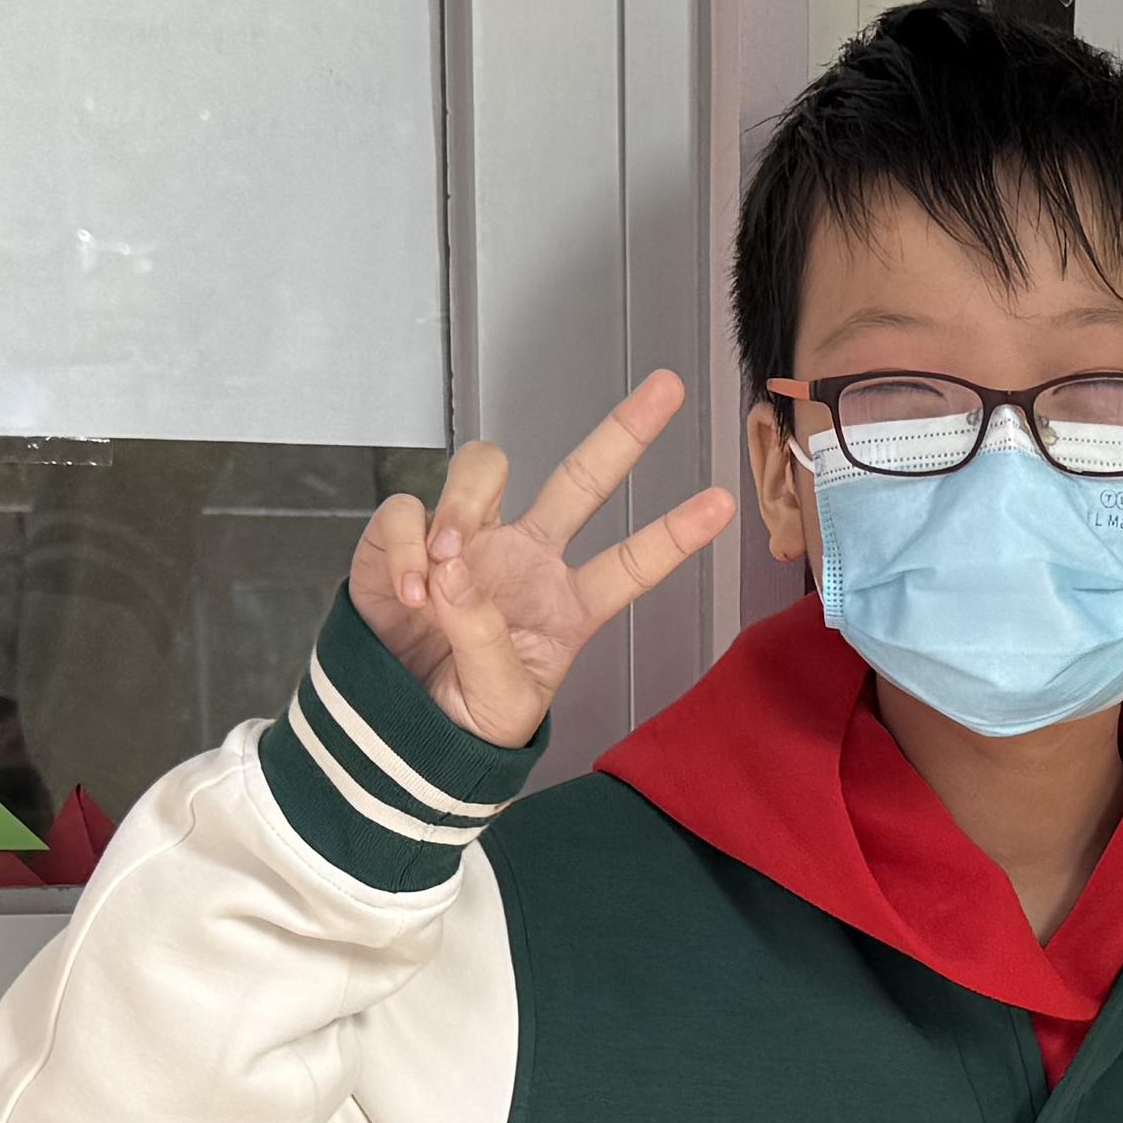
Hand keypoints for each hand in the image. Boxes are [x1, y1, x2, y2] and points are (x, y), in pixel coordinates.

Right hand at [351, 370, 737, 747]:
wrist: (398, 734)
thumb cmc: (463, 719)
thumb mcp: (500, 704)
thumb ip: (485, 641)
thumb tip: (454, 573)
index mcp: (567, 604)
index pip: (631, 564)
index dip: (674, 535)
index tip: (724, 503)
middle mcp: (526, 559)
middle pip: (580, 479)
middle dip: (624, 432)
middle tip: (669, 389)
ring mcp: (468, 542)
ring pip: (483, 468)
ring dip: (463, 504)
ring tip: (446, 562)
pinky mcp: (406, 542)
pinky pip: (405, 512)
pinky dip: (404, 546)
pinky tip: (410, 590)